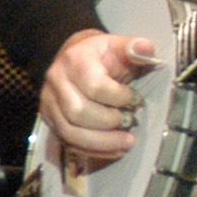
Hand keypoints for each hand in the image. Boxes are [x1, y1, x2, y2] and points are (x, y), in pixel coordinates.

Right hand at [40, 28, 157, 159]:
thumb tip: (147, 49)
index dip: (119, 97)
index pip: (94, 86)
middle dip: (109, 122)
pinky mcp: (50, 121)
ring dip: (102, 142)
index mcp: (75, 61)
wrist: (74, 58)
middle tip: (130, 121)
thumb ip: (134, 48)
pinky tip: (115, 151)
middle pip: (78, 112)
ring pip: (69, 132)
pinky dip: (93, 150)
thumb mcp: (119, 45)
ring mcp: (49, 104)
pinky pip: (68, 142)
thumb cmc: (103, 55)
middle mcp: (56, 83)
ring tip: (127, 142)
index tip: (136, 100)